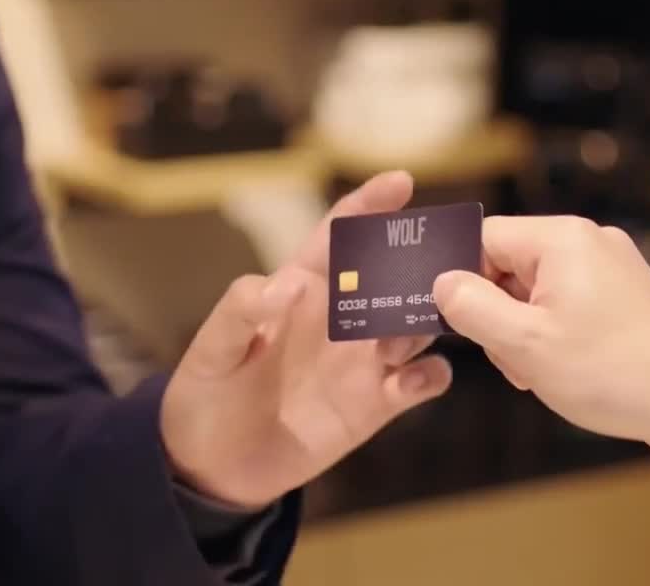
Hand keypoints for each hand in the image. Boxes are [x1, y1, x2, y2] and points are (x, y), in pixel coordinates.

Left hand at [160, 172, 452, 507]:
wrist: (211, 467)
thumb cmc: (205, 395)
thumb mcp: (210, 351)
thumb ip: (241, 311)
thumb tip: (287, 285)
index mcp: (302, 289)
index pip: (339, 237)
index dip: (369, 206)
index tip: (401, 182)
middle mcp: (341, 318)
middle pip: (393, 275)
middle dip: (421, 259)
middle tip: (444, 255)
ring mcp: (363, 359)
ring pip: (416, 323)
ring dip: (430, 316)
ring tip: (426, 319)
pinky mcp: (376, 403)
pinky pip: (420, 380)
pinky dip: (431, 374)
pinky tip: (416, 378)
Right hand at [432, 216, 649, 454]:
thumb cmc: (612, 373)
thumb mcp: (524, 343)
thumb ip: (471, 307)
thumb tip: (443, 283)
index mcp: (562, 238)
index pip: (484, 238)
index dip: (461, 279)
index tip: (456, 321)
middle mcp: (590, 240)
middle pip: (510, 264)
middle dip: (498, 313)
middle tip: (511, 359)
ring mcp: (614, 266)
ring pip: (539, 289)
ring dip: (526, 331)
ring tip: (542, 372)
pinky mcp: (628, 294)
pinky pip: (570, 303)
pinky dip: (556, 334)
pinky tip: (566, 370)